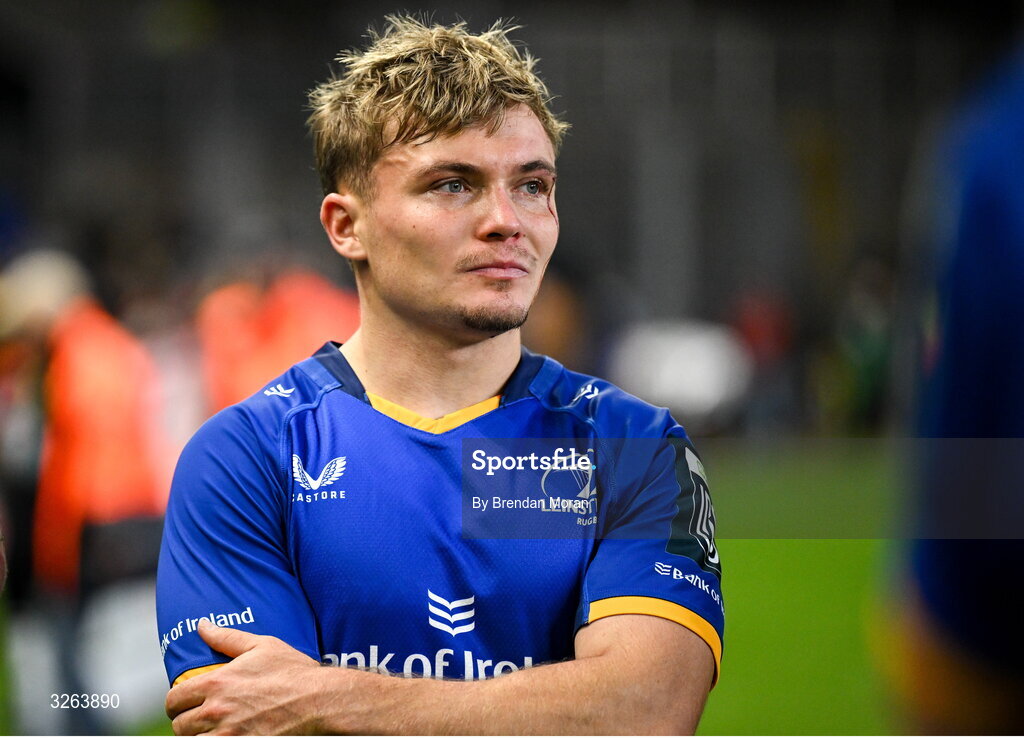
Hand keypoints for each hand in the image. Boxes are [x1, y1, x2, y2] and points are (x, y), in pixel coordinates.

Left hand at [165, 621, 326, 735]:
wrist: (318, 701)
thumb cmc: (293, 672)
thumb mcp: (262, 646)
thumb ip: (227, 638)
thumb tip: (202, 625)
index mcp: (217, 682)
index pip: (175, 699)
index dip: (175, 702)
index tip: (183, 704)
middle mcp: (217, 710)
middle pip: (180, 725)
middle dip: (187, 721)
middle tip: (199, 718)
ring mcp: (228, 734)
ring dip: (198, 736)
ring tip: (210, 730)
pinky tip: (223, 736)